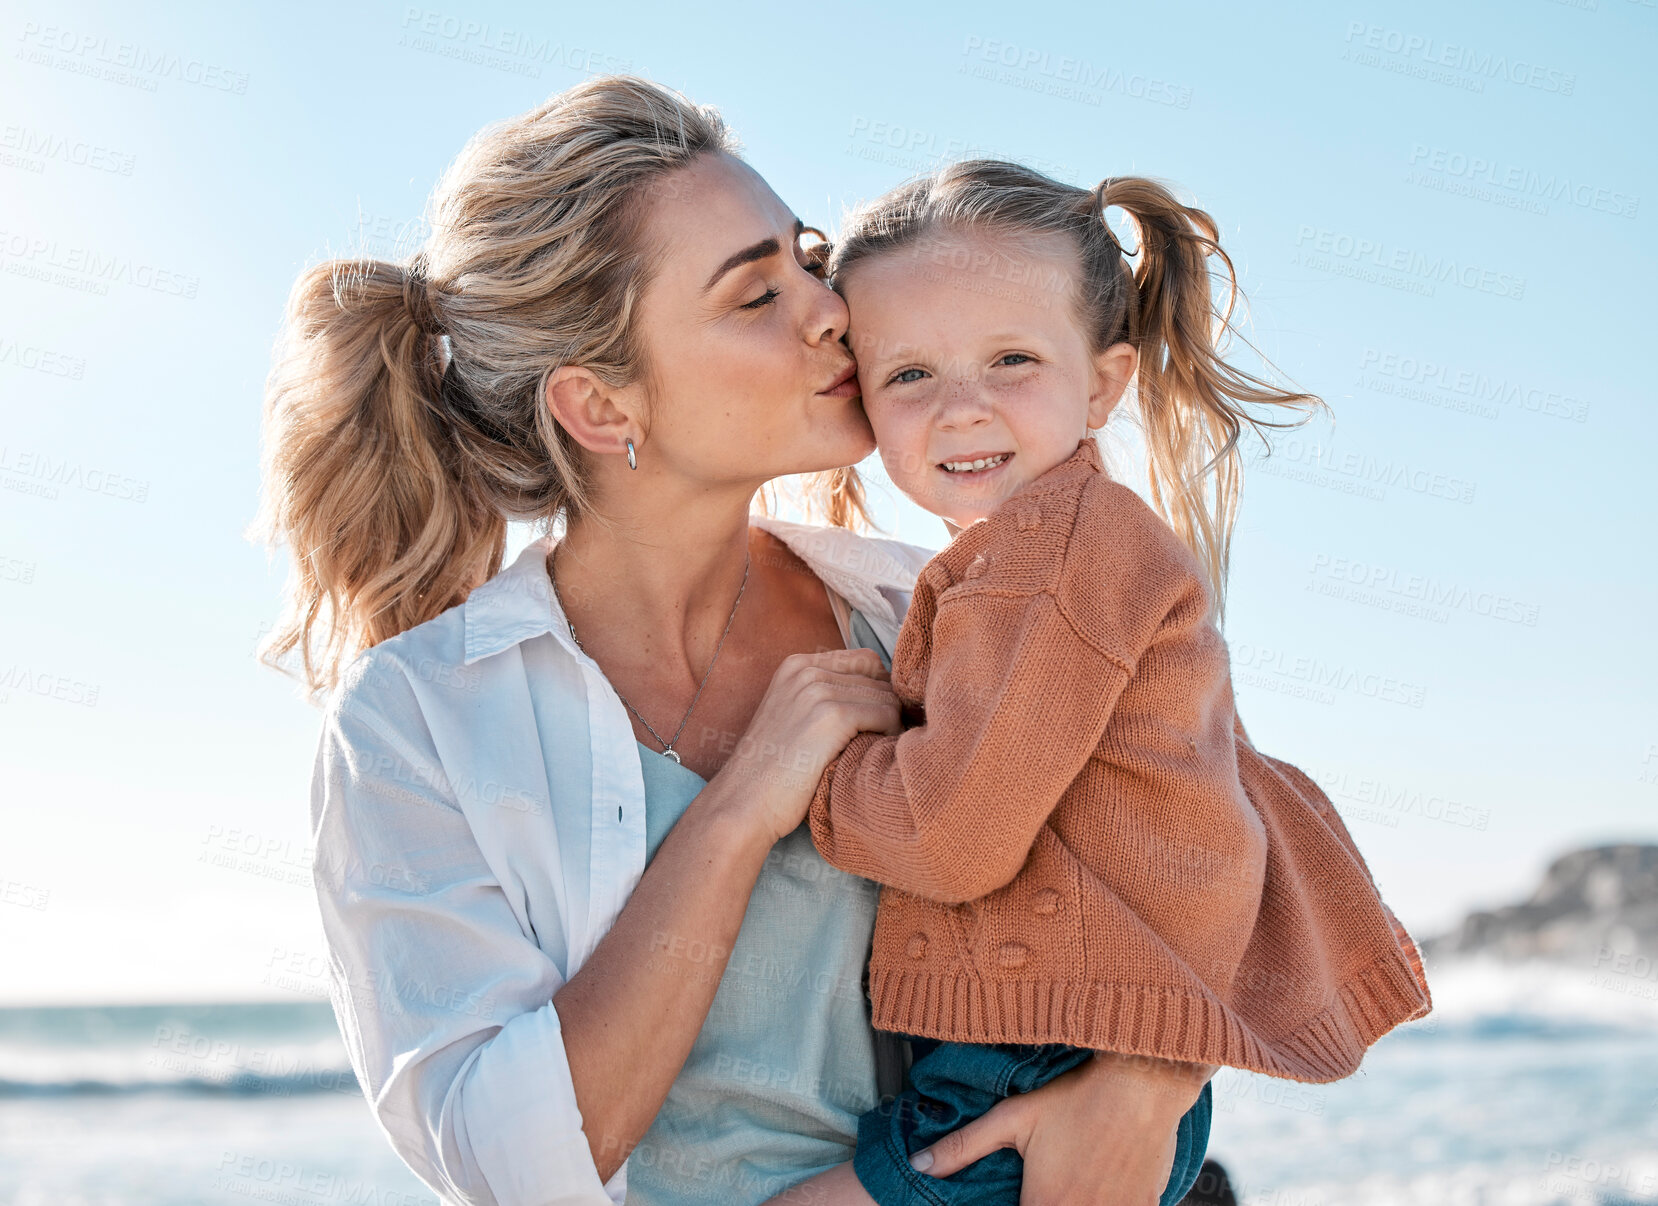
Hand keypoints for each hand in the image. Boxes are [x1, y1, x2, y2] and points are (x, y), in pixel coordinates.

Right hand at [713, 648, 900, 843]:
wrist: (743, 803)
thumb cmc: (772, 771)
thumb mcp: (792, 715)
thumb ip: (825, 696)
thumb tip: (884, 693)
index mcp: (796, 665)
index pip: (865, 660)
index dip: (879, 689)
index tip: (875, 719)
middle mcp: (806, 670)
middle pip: (878, 677)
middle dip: (886, 706)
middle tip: (879, 739)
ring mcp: (817, 691)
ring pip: (886, 696)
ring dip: (889, 724)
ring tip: (874, 751)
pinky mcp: (831, 717)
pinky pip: (886, 715)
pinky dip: (888, 736)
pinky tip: (871, 757)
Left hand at [909, 1051, 1215, 1205]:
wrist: (1142, 1080)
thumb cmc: (1078, 1095)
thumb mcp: (1013, 1117)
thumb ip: (963, 1146)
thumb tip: (920, 1163)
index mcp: (1046, 1204)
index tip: (1021, 1197)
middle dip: (1046, 1203)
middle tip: (1043, 1187)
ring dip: (1075, 1204)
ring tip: (1070, 1187)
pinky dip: (1109, 1204)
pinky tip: (1100, 1188)